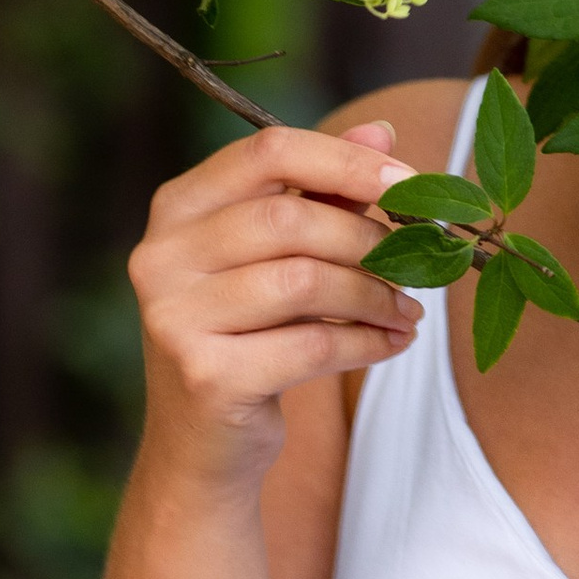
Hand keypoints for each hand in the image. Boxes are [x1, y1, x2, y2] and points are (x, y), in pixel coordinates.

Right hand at [131, 122, 419, 489]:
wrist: (204, 446)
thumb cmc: (251, 334)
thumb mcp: (281, 257)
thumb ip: (325, 192)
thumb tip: (384, 131)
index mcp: (177, 207)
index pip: (267, 151)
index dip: (347, 160)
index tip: (410, 182)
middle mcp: (160, 255)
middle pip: (290, 217)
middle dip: (370, 240)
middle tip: (418, 264)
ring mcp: (173, 317)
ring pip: (304, 281)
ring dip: (375, 295)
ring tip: (408, 311)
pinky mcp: (204, 376)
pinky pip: (311, 344)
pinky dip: (366, 342)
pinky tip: (392, 343)